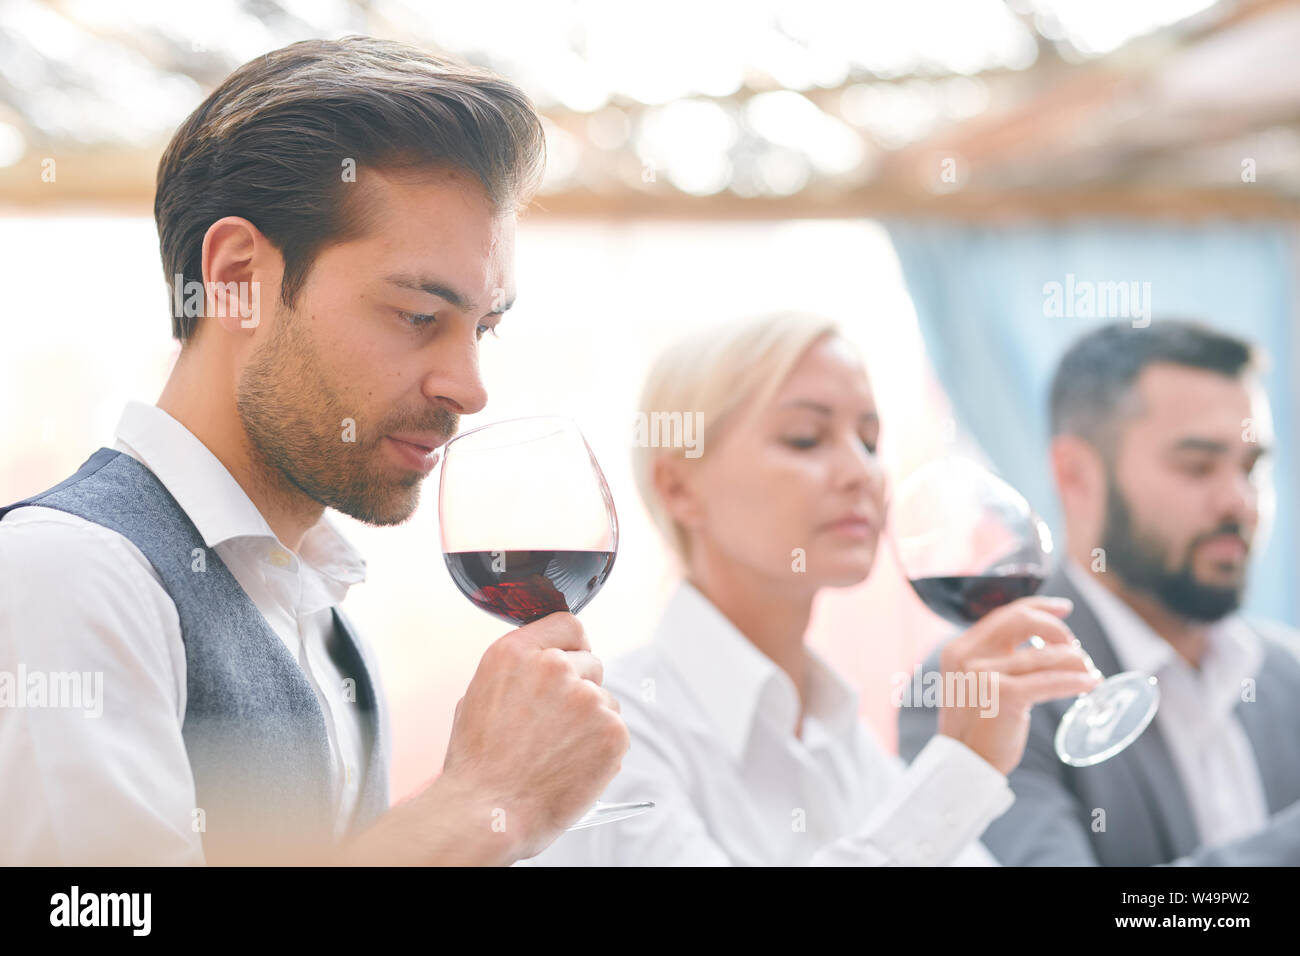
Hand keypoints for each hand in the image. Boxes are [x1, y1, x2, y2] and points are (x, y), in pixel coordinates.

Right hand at [435, 612, 629, 861]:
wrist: (488, 814)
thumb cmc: (478, 766)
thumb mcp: (478, 695)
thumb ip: (518, 671)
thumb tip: (543, 664)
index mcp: (516, 653)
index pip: (567, 625)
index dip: (572, 646)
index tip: (573, 661)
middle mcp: (553, 667)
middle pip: (590, 664)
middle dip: (579, 690)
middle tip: (556, 726)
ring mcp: (586, 698)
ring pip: (604, 700)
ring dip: (591, 722)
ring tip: (558, 753)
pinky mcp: (611, 730)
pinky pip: (616, 730)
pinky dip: (602, 749)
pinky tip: (573, 766)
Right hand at [936, 596, 1099, 774]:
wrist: (964, 765)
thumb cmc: (975, 727)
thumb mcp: (974, 684)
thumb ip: (995, 661)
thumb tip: (1040, 644)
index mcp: (960, 649)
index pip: (1002, 614)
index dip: (1037, 606)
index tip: (1063, 607)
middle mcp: (967, 656)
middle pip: (1020, 621)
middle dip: (1056, 628)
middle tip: (1076, 645)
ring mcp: (984, 674)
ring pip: (1042, 655)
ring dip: (1074, 660)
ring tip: (1089, 671)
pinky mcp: (1004, 695)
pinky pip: (1049, 682)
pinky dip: (1074, 681)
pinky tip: (1089, 684)